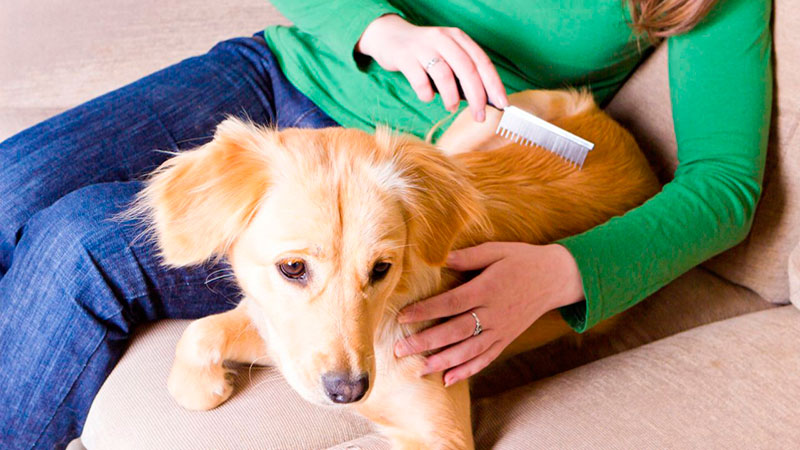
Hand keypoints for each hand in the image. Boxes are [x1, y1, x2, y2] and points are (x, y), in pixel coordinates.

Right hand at [356, 14, 508, 121]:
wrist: (389, 36)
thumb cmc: (424, 53)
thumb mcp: (446, 55)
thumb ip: (462, 73)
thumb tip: (483, 101)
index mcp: (458, 38)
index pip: (482, 62)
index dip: (494, 85)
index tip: (503, 105)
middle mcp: (443, 39)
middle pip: (467, 69)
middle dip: (477, 96)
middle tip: (479, 116)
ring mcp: (423, 47)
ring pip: (445, 74)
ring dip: (451, 96)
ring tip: (451, 108)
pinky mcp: (405, 56)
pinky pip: (420, 80)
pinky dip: (426, 94)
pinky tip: (428, 97)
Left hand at [394, 243, 583, 385]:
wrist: (556, 277)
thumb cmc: (522, 259)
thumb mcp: (497, 250)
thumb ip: (468, 256)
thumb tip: (440, 258)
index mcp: (488, 289)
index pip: (451, 303)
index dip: (426, 311)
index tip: (403, 317)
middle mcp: (494, 313)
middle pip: (455, 331)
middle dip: (426, 342)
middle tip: (400, 349)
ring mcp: (501, 329)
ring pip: (469, 350)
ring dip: (443, 361)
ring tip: (419, 368)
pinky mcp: (506, 339)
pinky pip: (486, 358)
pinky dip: (467, 370)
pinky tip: (448, 379)